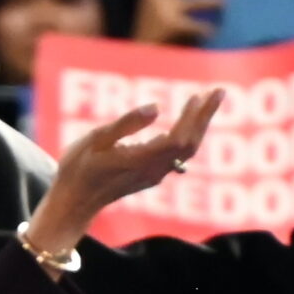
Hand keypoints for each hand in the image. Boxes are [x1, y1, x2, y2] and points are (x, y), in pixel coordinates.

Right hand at [23, 93, 222, 254]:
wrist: (74, 202)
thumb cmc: (79, 168)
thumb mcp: (95, 139)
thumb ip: (126, 123)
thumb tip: (157, 107)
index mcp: (139, 160)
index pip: (178, 138)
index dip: (192, 117)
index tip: (199, 94)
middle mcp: (153, 170)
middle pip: (190, 144)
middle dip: (205, 117)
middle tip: (219, 91)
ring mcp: (154, 175)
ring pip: (186, 151)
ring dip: (199, 125)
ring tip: (206, 102)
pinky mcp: (151, 175)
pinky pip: (177, 155)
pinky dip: (187, 135)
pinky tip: (187, 121)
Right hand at [132, 0, 222, 45]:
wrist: (139, 53)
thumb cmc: (147, 31)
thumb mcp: (150, 6)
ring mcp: (165, 8)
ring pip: (196, 1)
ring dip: (212, 0)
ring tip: (224, 0)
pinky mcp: (172, 25)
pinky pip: (195, 24)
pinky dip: (205, 28)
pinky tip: (212, 31)